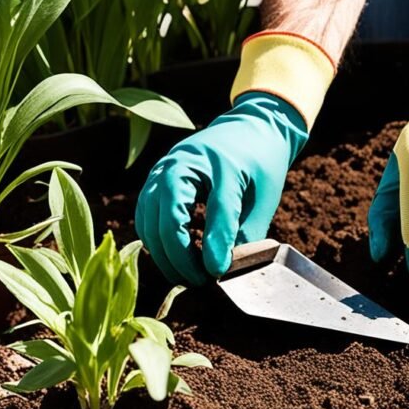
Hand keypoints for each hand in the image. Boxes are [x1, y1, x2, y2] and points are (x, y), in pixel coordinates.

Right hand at [136, 93, 307, 284]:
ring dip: (164, 253)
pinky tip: (175, 258)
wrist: (250, 126)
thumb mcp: (263, 196)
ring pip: (149, 221)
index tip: (218, 274)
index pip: (217, 210)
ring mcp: (163, 170)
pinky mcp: (155, 180)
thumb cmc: (260, 163)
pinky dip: (155, 240)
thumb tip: (226, 269)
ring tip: (188, 276)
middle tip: (201, 281)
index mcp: (221, 163)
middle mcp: (183, 163)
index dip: (216, 246)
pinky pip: (145, 216)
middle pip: (170, 218)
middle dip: (181, 257)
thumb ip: (246, 231)